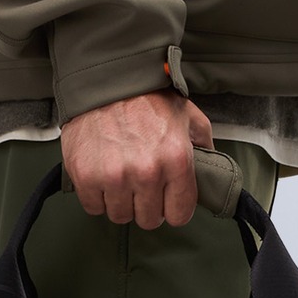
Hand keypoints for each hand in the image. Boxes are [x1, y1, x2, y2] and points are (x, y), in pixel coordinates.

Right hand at [61, 92, 213, 228]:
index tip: (166, 200)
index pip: (179, 214)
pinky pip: (93, 207)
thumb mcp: (188, 116)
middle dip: (147, 206)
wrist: (105, 78)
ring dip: (121, 202)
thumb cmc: (148, 98)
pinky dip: (97, 196)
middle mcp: (147, 172)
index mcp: (176, 160)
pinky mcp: (85, 176)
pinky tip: (101, 178)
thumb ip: (203, 146)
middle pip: (149, 219)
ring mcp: (114, 176)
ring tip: (120, 179)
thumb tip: (212, 170)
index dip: (174, 208)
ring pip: (120, 216)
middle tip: (141, 186)